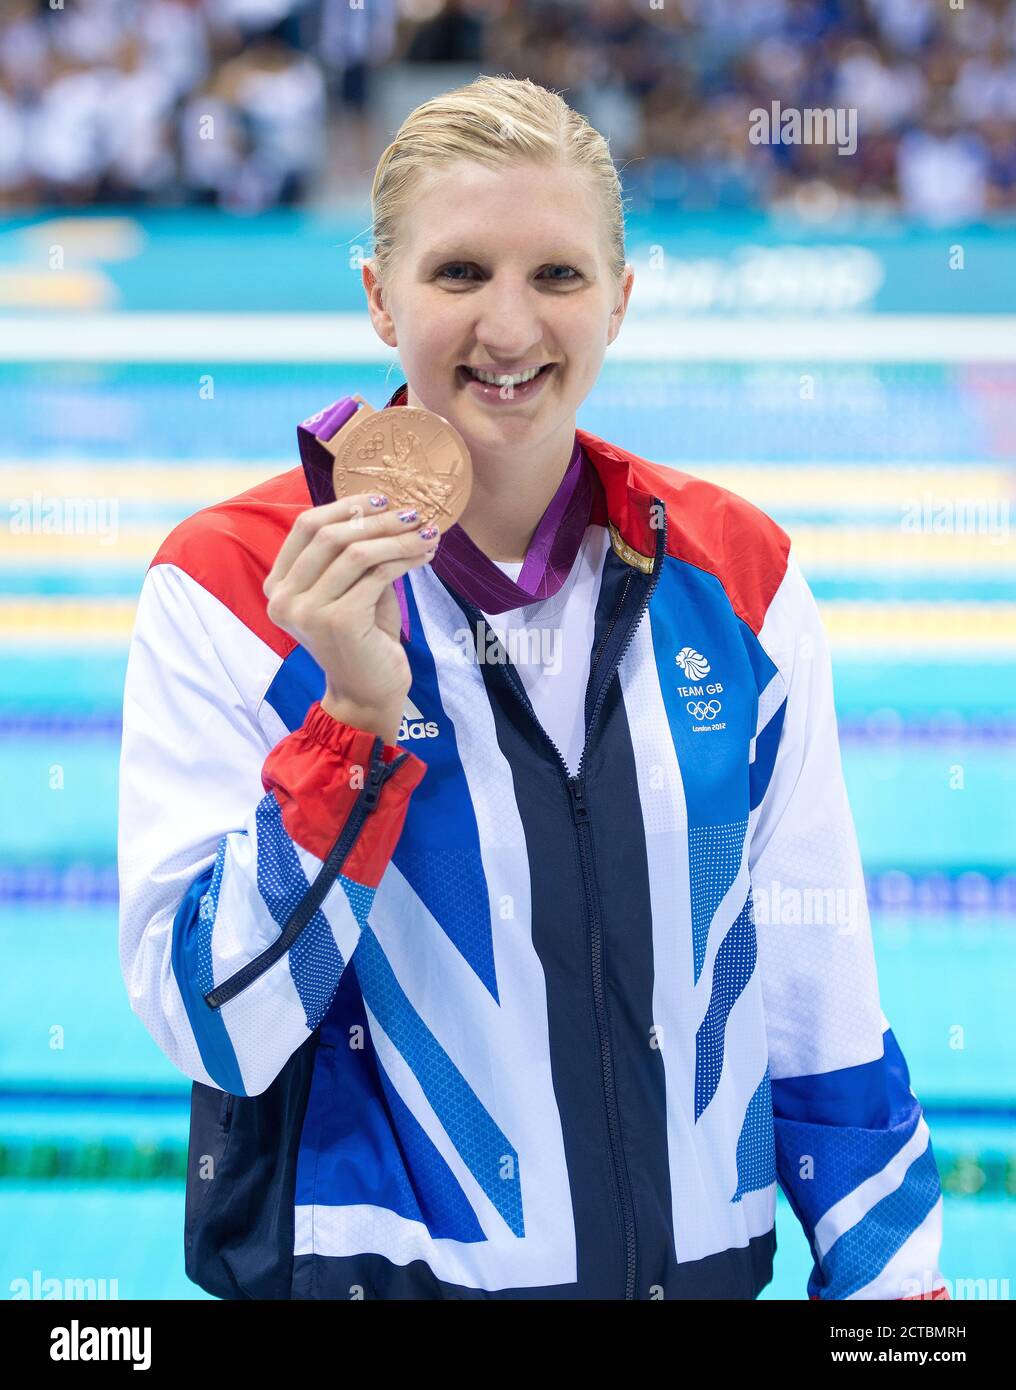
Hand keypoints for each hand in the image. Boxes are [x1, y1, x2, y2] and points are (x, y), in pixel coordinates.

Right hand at [263, 493, 437, 740]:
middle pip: (330, 535)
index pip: (305, 527)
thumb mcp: (349, 589)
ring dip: (397, 537)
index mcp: (278, 586)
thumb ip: (351, 553)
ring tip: (427, 532)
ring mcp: (308, 612)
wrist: (367, 693)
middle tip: (413, 513)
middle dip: (377, 519)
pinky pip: (378, 574)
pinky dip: (405, 559)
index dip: (344, 506)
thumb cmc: (362, 638)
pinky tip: (425, 554)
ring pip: (357, 552)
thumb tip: (379, 506)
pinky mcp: (338, 621)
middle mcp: (284, 599)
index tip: (380, 500)